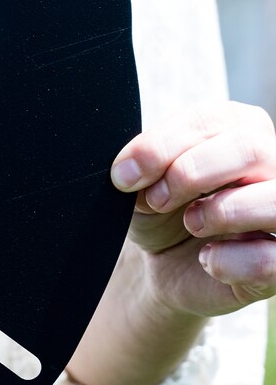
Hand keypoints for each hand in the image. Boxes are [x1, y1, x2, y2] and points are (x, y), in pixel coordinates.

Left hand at [111, 101, 275, 316]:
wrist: (169, 264)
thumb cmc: (164, 212)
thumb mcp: (144, 185)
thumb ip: (142, 169)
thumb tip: (130, 172)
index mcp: (239, 130)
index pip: (208, 120)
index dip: (159, 147)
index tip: (123, 176)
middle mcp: (274, 165)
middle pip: (250, 148)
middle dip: (189, 173)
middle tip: (156, 200)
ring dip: (221, 211)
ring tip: (191, 223)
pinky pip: (271, 258)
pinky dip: (229, 261)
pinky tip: (207, 258)